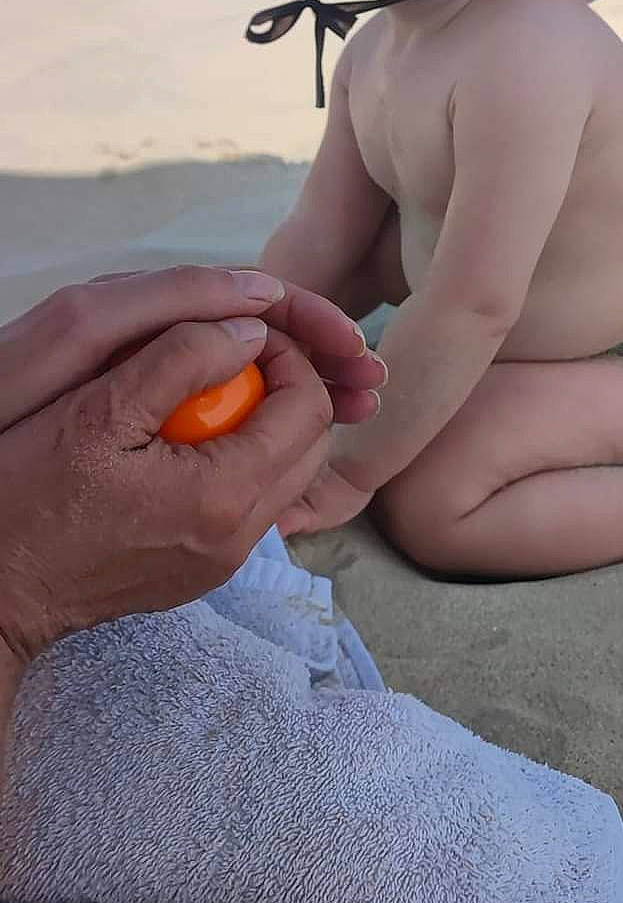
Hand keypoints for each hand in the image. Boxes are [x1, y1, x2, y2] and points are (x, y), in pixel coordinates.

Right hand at [0, 267, 373, 667]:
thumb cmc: (30, 498)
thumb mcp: (98, 410)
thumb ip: (181, 360)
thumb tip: (251, 331)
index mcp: (222, 494)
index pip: (307, 407)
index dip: (289, 355)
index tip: (244, 332)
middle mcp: (238, 537)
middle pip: (312, 445)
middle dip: (292, 388)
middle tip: (240, 355)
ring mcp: (224, 562)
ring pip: (289, 476)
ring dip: (272, 425)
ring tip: (217, 389)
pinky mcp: (204, 572)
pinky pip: (255, 504)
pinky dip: (246, 461)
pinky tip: (194, 436)